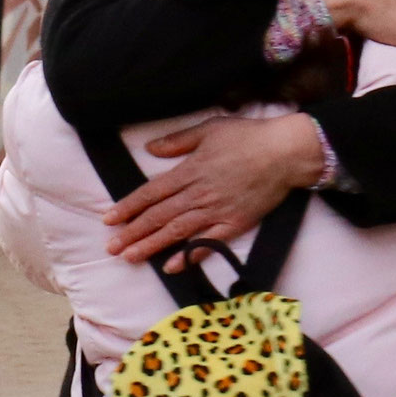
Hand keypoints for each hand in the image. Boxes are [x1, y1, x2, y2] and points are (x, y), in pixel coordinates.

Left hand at [104, 114, 325, 265]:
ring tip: (130, 257)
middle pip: (158, 216)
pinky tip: (171, 267)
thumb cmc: (248, 137)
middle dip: (132, 232)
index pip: (151, 193)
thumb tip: (150, 149)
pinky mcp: (235, 224)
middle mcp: (199, 194)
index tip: (109, 219)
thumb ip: (177, 141)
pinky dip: (189, 256)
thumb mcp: (209, 130)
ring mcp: (216, 211)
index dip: (129, 207)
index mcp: (190, 171)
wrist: (285, 153)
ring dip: (151, 246)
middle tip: (111, 247)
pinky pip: (207, 244)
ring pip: (177, 232)